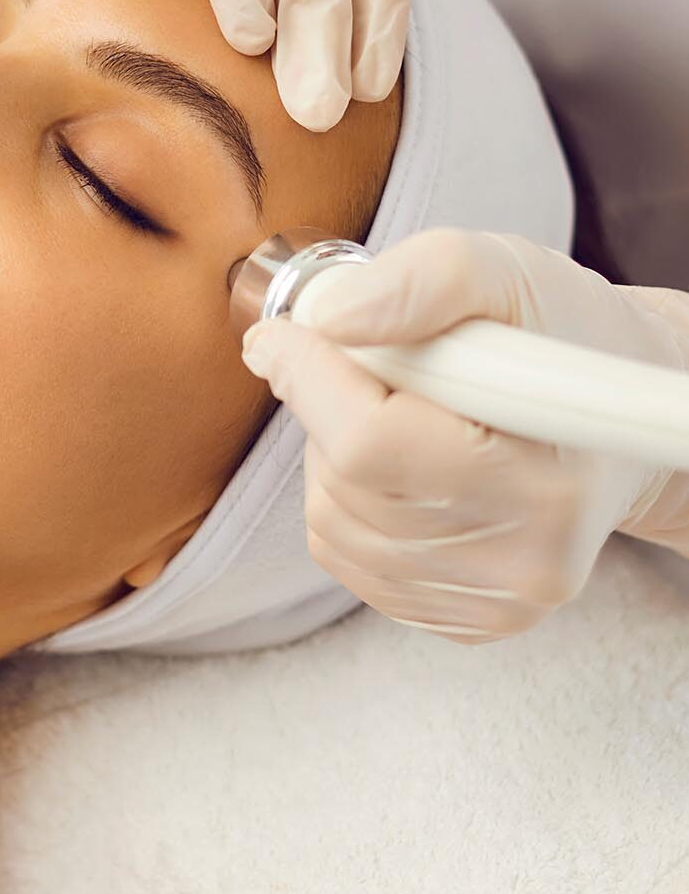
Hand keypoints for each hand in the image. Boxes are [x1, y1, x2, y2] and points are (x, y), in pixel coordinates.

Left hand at [238, 228, 685, 643]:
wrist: (614, 417)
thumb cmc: (564, 338)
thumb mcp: (506, 275)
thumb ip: (421, 282)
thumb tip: (326, 322)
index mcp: (543, 479)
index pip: (370, 443)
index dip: (307, 379)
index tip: (278, 336)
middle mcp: (521, 561)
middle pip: (343, 483)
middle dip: (328, 410)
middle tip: (380, 371)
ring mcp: (491, 601)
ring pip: (330, 521)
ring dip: (334, 456)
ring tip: (401, 414)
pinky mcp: (464, 619)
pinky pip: (343, 554)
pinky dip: (346, 498)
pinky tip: (401, 465)